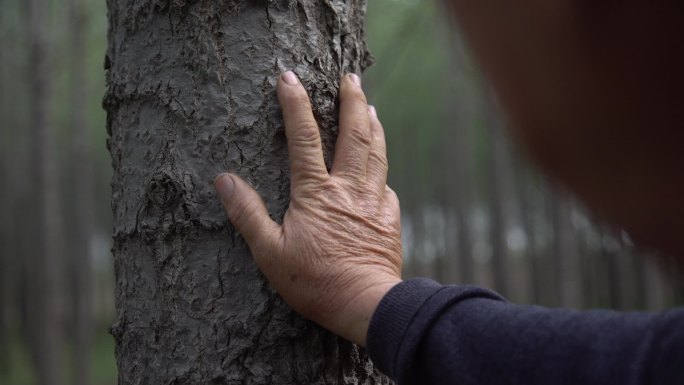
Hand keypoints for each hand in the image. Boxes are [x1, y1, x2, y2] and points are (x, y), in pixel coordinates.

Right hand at [214, 71, 402, 345]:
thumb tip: (224, 180)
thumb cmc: (314, 281)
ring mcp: (373, 200)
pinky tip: (379, 164)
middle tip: (351, 77)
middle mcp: (348, 188)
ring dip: (372, 125)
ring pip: (375, 152)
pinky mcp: (389, 216)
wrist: (365, 303)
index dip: (295, 104)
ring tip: (370, 106)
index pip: (304, 137)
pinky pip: (386, 183)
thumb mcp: (269, 252)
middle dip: (351, 101)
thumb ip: (247, 213)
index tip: (288, 78)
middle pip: (353, 134)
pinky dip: (381, 166)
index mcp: (316, 192)